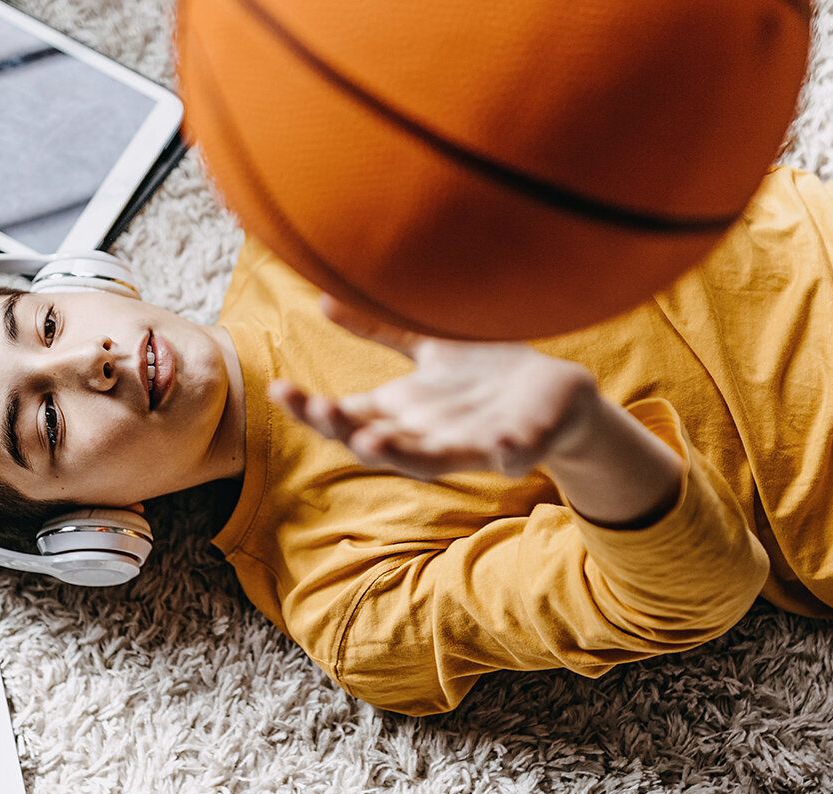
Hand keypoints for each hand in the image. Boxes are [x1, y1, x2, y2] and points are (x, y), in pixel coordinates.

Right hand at [271, 295, 602, 480]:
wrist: (554, 397)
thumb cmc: (486, 376)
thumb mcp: (429, 348)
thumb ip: (380, 330)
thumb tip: (322, 296)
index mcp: (404, 413)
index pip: (346, 415)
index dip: (311, 408)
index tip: (278, 388)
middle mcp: (427, 435)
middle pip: (374, 441)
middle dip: (344, 430)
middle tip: (318, 410)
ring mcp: (471, 445)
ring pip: (427, 459)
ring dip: (398, 453)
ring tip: (370, 440)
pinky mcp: (518, 446)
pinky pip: (510, 454)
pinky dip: (504, 452)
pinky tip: (499, 443)